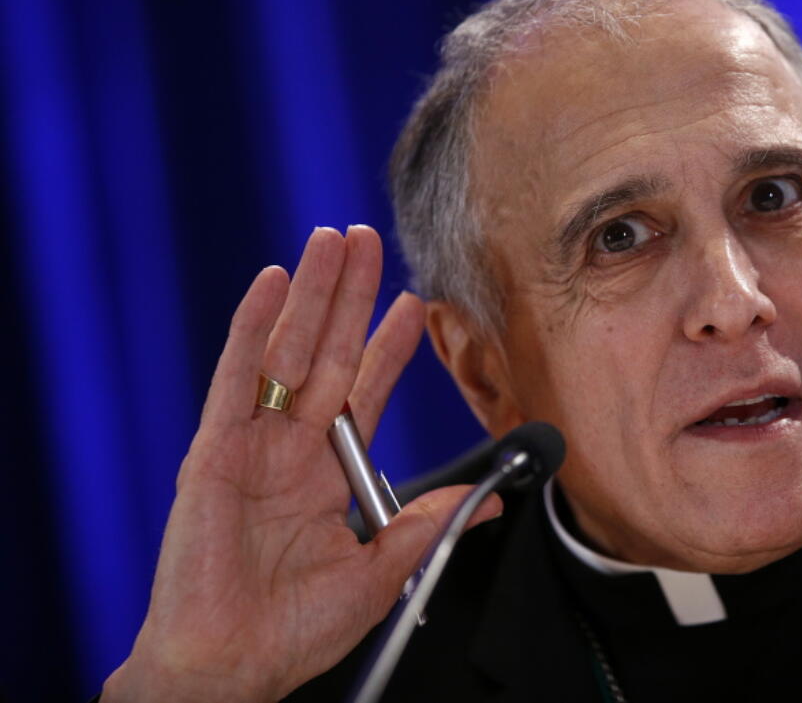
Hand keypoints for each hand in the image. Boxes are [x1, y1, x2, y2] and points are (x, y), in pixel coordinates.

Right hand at [102, 226, 499, 702]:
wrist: (231, 665)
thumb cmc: (294, 630)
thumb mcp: (381, 572)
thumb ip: (427, 525)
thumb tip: (490, 503)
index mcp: (325, 475)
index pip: (362, 391)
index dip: (386, 346)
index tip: (413, 303)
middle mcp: (290, 449)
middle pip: (326, 354)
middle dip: (348, 297)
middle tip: (366, 239)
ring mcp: (251, 445)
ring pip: (286, 351)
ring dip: (310, 293)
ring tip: (331, 240)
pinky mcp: (213, 452)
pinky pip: (236, 379)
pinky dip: (253, 327)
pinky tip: (272, 283)